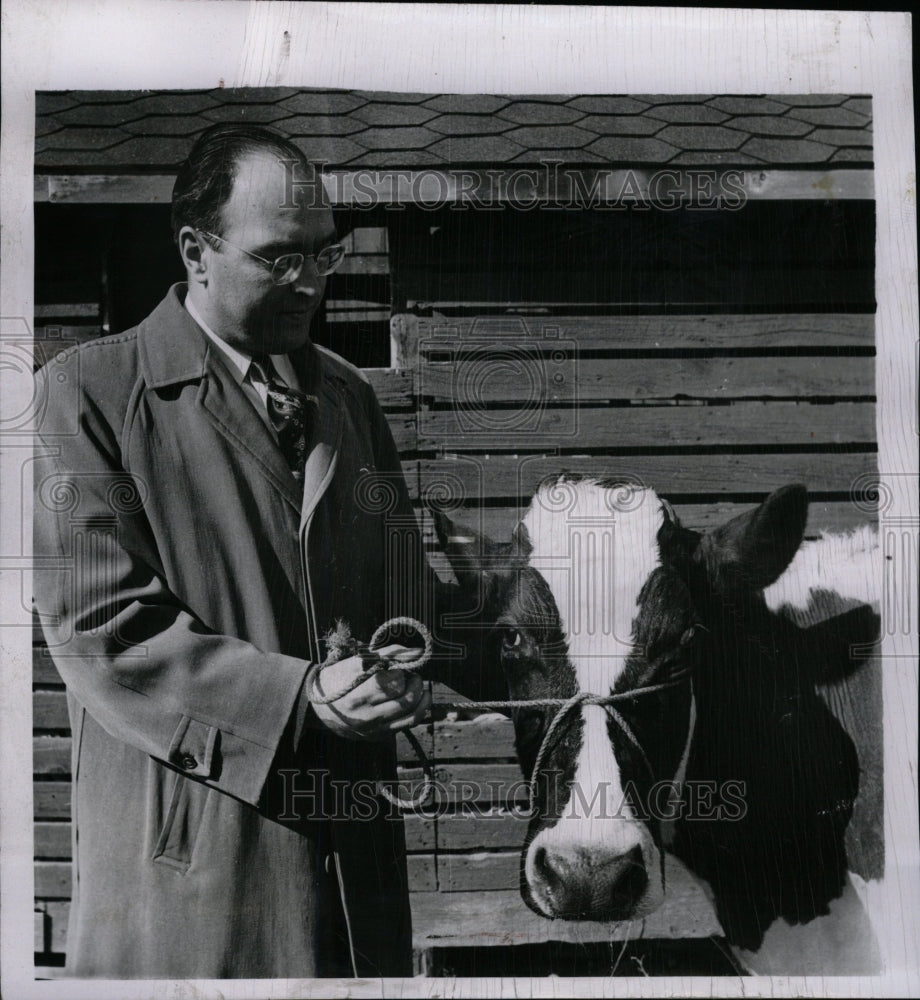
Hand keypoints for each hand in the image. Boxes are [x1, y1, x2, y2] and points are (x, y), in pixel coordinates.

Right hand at [308, 645, 431, 740]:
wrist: (318, 708)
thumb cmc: (337, 679)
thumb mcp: (355, 661)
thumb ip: (386, 654)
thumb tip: (416, 652)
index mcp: (358, 695)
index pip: (393, 683)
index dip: (400, 671)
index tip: (396, 666)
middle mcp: (367, 716)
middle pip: (406, 699)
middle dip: (414, 682)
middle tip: (411, 674)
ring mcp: (374, 729)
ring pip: (412, 716)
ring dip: (422, 697)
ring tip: (418, 686)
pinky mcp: (378, 736)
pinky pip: (407, 725)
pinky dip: (418, 710)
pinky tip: (416, 699)